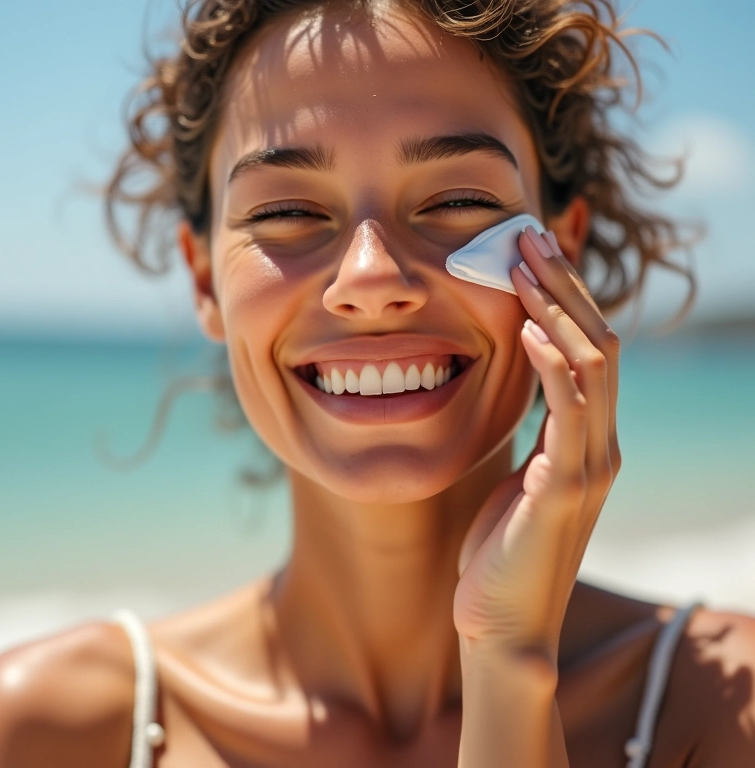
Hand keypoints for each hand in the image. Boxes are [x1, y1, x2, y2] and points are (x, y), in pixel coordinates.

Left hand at [453, 226, 621, 662]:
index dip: (564, 298)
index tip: (530, 254)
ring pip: (592, 364)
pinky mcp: (566, 488)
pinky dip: (550, 363)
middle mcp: (599, 444)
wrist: (502, 621)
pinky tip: (522, 328)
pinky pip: (566, 411)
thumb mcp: (519, 475)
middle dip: (564, 286)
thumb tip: (516, 385)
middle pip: (597, 341)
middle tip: (529, 237)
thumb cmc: (500, 548)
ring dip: (557, 308)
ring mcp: (589, 464)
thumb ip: (531, 432)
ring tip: (524, 263)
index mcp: (585, 439)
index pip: (587, 349)